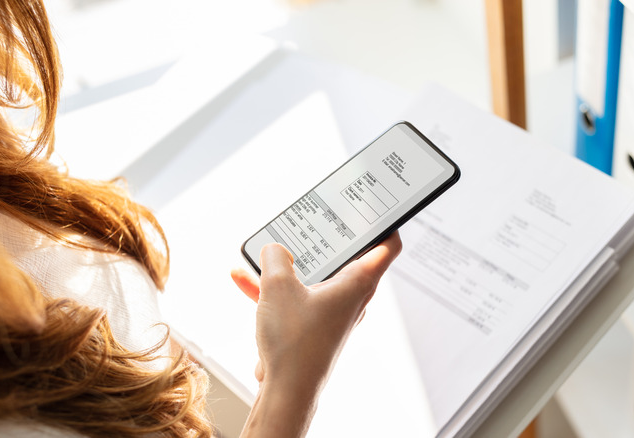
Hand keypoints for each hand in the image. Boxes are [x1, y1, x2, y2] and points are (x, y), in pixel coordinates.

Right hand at [231, 232, 400, 436]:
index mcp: (358, 281)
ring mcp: (334, 313)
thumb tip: (274, 249)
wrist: (287, 392)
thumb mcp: (278, 286)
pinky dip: (277, 289)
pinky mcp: (316, 327)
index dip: (384, 222)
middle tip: (315, 219)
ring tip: (265, 251)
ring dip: (290, 266)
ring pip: (315, 278)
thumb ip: (274, 258)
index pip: (387, 245)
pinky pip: (298, 299)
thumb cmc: (295, 344)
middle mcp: (352, 297)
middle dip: (326, 238)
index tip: (375, 207)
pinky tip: (245, 280)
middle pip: (348, 257)